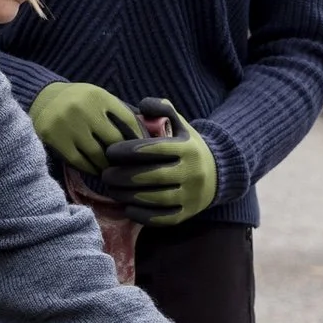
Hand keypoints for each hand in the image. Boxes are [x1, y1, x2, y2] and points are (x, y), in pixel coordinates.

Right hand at [30, 81, 141, 175]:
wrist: (42, 98)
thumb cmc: (79, 100)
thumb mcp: (99, 97)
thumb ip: (119, 111)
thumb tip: (147, 132)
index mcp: (99, 96)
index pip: (128, 120)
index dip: (139, 138)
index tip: (144, 150)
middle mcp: (84, 108)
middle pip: (114, 140)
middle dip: (123, 155)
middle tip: (130, 166)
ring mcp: (68, 124)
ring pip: (97, 154)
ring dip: (107, 165)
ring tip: (114, 171)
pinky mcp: (55, 138)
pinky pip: (79, 161)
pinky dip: (90, 169)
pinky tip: (96, 171)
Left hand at [101, 98, 216, 225]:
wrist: (218, 173)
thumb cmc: (188, 146)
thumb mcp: (181, 124)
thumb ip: (162, 109)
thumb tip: (142, 104)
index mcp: (187, 148)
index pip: (152, 150)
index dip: (126, 151)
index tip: (109, 152)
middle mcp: (191, 172)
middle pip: (151, 176)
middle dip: (122, 176)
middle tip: (104, 175)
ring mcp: (190, 195)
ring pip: (154, 199)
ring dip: (127, 196)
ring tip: (111, 190)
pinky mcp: (187, 214)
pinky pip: (161, 218)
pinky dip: (141, 214)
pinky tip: (127, 207)